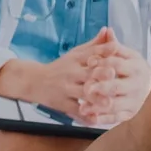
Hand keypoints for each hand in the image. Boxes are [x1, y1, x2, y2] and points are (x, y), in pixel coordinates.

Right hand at [1, 30, 139, 123]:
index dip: (104, 50)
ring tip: (108, 103)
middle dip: (101, 75)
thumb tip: (108, 30)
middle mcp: (71, 72)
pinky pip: (75, 110)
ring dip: (96, 98)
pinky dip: (85, 115)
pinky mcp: (62, 103)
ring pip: (82, 93)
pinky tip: (96, 119)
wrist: (34, 81)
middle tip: (114, 76)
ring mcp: (66, 88)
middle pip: (88, 73)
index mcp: (76, 59)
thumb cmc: (60, 67)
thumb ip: (94, 45)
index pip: (91, 52)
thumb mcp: (75, 53)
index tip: (117, 48)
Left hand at [75, 40, 150, 126]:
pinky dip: (102, 119)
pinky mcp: (130, 113)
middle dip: (100, 87)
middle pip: (116, 86)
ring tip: (82, 107)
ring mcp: (134, 101)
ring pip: (114, 104)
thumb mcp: (126, 55)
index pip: (117, 64)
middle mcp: (137, 85)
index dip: (102, 63)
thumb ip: (113, 45)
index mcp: (136, 67)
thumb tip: (107, 30)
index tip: (89, 63)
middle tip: (86, 88)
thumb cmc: (132, 68)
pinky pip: (115, 118)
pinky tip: (89, 118)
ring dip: (98, 107)